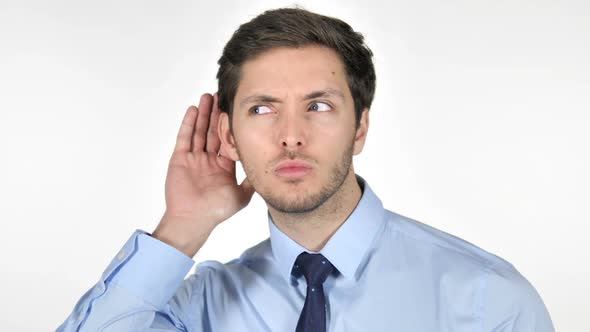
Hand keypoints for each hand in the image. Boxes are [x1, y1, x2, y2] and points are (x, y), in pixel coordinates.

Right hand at [152, 93, 254, 256]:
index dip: (231, 126)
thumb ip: (253, 180)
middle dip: (217, 114)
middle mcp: (208, 160)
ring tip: (208, 96)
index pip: (228, 140)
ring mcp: (194, 158)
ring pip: (199, 131)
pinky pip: (185, 137)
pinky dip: (189, 123)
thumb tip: (269, 169)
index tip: (236, 111)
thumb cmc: (216, 211)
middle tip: (222, 95)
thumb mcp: (242, 195)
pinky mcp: (180, 159)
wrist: (194, 220)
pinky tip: (194, 109)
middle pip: (213, 131)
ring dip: (204, 114)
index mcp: (223, 166)